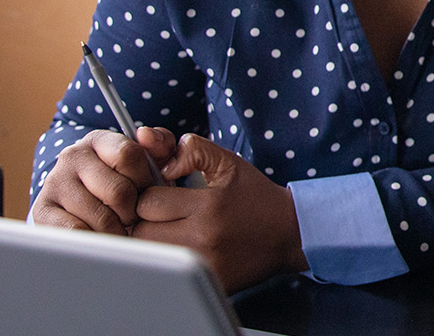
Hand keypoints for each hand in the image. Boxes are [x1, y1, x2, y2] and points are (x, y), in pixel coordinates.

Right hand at [30, 126, 177, 233]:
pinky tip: (99, 238)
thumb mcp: (144, 161)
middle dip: (133, 211)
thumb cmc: (120, 183)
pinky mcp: (41, 210)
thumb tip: (146, 135)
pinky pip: (78, 232)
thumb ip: (158, 145)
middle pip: (118, 191)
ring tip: (118, 229)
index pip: (129, 155)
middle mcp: (72, 156)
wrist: (76, 205)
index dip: (145, 179)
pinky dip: (95, 241)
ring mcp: (54, 183)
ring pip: (101, 217)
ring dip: (117, 231)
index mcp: (98, 140)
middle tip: (133, 218)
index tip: (146, 192)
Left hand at [130, 133, 308, 291]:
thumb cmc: (257, 198)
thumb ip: (194, 150)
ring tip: (171, 230)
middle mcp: (204, 237)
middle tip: (162, 215)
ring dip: (154, 241)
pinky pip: (172, 275)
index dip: (150, 194)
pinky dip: (171, 262)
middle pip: (142, 232)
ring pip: (152, 255)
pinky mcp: (209, 282)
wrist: (291, 233)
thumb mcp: (230, 163)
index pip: (148, 202)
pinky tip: (185, 249)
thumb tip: (161, 155)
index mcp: (209, 206)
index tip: (162, 195)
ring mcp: (206, 264)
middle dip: (146, 220)